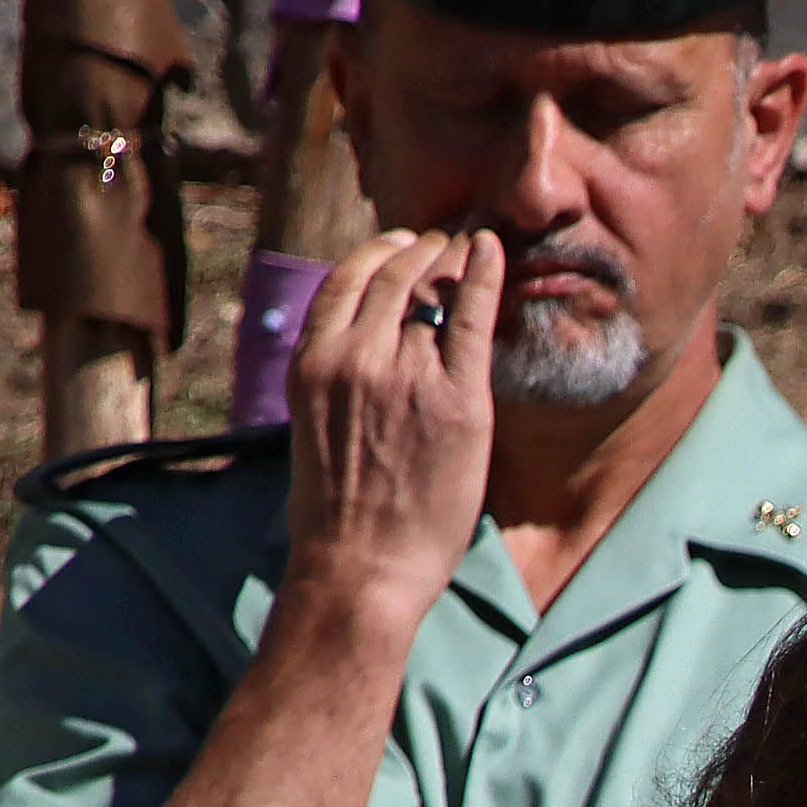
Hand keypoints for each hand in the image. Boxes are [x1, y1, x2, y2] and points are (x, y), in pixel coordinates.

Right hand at [281, 228, 500, 631]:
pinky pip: (473, 316)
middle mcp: (354, 355)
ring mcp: (406, 373)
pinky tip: (494, 251)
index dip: (375, 255)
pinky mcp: (457, 398)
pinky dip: (484, 275)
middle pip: (392, 276)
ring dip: (451, 258)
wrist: (361, 567)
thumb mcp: (312, 428)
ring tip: (468, 245)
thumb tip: (353, 357)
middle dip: (419, 250)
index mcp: (312, 362)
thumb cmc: (336, 516)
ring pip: (431, 290)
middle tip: (443, 239)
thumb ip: (333, 382)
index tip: (397, 245)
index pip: (344, 283)